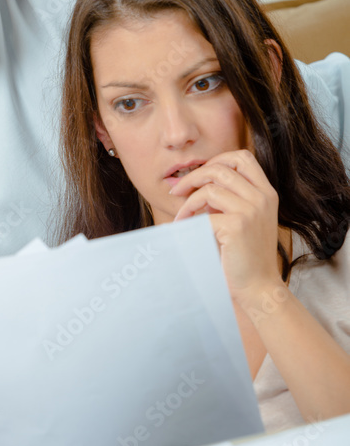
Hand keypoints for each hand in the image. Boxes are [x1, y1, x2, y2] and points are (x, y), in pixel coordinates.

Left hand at [170, 149, 281, 307]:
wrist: (258, 287)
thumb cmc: (245, 254)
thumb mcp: (242, 218)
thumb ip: (226, 198)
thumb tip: (191, 182)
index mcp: (266, 192)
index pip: (242, 157)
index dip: (216, 160)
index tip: (198, 176)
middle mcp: (263, 197)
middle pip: (221, 168)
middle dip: (194, 176)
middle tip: (178, 190)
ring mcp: (252, 210)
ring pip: (210, 188)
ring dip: (188, 201)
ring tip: (182, 216)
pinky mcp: (238, 226)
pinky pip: (204, 214)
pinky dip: (188, 219)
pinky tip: (183, 228)